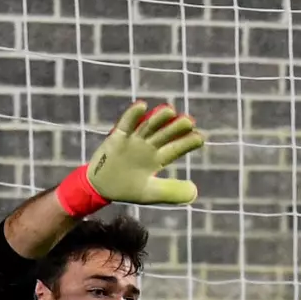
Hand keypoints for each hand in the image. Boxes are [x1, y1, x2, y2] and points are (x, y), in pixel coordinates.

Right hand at [82, 101, 205, 205]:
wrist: (100, 188)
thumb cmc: (127, 189)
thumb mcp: (150, 193)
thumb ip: (171, 192)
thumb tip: (195, 192)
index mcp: (158, 159)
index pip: (175, 148)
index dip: (187, 142)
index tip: (200, 138)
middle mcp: (148, 146)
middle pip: (164, 134)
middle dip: (176, 127)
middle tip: (189, 121)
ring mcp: (133, 140)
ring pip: (148, 126)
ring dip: (158, 118)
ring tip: (170, 111)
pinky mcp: (117, 137)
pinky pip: (125, 124)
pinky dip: (132, 115)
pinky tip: (142, 106)